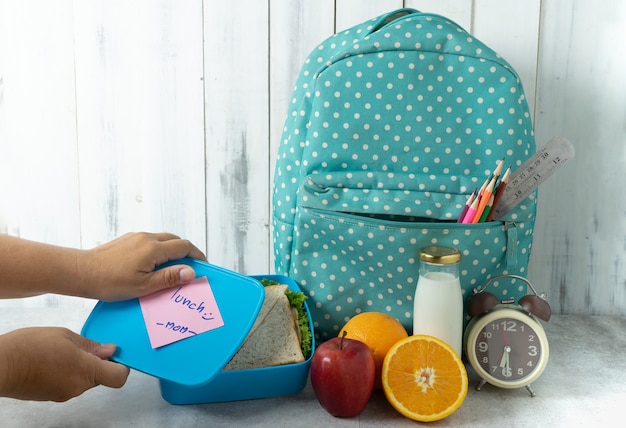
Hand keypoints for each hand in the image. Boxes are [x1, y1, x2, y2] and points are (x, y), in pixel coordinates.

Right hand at [0, 327, 128, 401]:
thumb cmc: (29, 348)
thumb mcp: (65, 336)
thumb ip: (90, 345)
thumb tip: (109, 350)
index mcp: (86, 371)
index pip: (118, 377)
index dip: (121, 366)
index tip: (116, 354)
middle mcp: (78, 387)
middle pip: (100, 377)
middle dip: (97, 362)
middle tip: (82, 346)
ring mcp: (64, 394)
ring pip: (84, 379)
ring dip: (80, 366)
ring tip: (62, 351)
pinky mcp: (52, 396)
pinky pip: (69, 383)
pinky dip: (67, 372)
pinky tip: (53, 360)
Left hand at [81, 232, 206, 300]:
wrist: (81, 272)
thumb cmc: (110, 282)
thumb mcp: (143, 286)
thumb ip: (169, 278)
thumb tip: (191, 272)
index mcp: (154, 249)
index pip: (184, 247)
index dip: (197, 255)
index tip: (202, 265)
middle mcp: (147, 238)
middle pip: (175, 240)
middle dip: (186, 252)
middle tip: (189, 267)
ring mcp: (135, 237)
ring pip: (162, 239)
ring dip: (171, 250)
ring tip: (171, 267)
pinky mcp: (126, 240)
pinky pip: (149, 241)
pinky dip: (158, 250)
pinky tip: (151, 264)